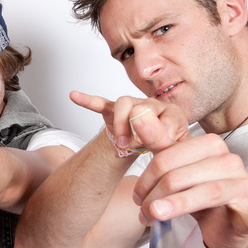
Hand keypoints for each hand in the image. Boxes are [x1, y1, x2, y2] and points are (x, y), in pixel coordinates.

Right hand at [71, 91, 188, 153]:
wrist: (147, 145)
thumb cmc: (162, 147)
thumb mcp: (173, 151)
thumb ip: (168, 146)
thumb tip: (160, 141)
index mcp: (172, 113)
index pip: (167, 119)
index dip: (158, 136)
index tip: (154, 148)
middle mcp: (152, 104)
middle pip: (144, 109)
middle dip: (138, 131)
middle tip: (136, 146)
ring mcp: (132, 105)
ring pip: (123, 103)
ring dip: (121, 123)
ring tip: (121, 142)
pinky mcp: (113, 110)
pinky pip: (100, 103)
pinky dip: (87, 100)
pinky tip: (75, 96)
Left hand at [133, 132, 247, 247]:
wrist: (224, 224)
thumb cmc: (198, 192)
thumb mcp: (175, 168)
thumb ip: (158, 142)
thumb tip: (137, 112)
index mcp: (210, 146)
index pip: (168, 157)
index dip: (146, 178)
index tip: (136, 197)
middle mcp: (230, 161)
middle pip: (180, 175)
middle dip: (154, 196)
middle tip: (143, 214)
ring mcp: (244, 185)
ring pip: (205, 193)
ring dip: (175, 208)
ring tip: (152, 217)